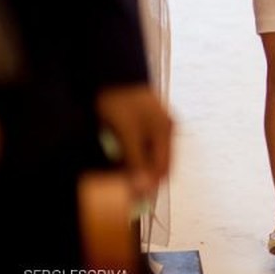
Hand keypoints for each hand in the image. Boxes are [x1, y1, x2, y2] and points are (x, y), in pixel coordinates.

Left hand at [95, 84, 172, 200]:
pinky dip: (128, 156)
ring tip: (115, 174)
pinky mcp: (142, 124)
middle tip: (120, 190)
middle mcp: (164, 130)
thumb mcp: (127, 133)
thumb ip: (136, 161)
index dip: (149, 186)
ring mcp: (154, 126)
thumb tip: (144, 188)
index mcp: (165, 132)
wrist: (109, 73)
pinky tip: (116, 158)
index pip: (163, 169)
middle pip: (156, 164)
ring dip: (133, 167)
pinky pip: (139, 148)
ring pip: (147, 157)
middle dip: (141, 177)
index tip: (131, 200)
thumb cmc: (120, 100)